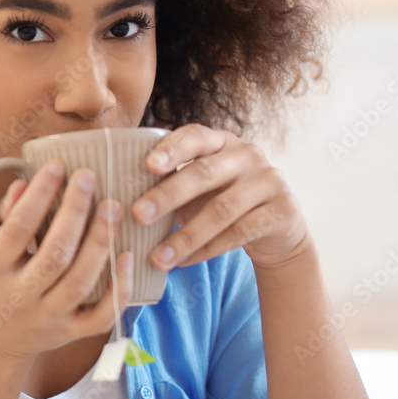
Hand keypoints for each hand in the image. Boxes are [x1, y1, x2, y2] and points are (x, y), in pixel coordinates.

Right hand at [0, 160, 134, 361]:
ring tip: (112, 208)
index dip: (39, 194)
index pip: (18, 227)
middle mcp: (19, 297)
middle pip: (55, 254)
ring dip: (100, 243)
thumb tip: (23, 182)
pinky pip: (101, 316)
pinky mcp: (69, 333)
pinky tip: (128, 256)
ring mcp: (47, 318)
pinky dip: (118, 289)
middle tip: (89, 177)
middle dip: (75, 212)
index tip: (57, 166)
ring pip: (80, 282)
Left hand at [131, 123, 311, 270]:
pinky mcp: (282, 211)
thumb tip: (115, 198)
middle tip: (136, 214)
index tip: (146, 165)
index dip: (171, 149)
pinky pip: (239, 233)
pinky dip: (207, 250)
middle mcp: (247, 155)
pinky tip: (182, 262)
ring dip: (185, 236)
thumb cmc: (221, 199)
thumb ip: (169, 183)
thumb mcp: (198, 187)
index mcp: (221, 141)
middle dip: (167, 195)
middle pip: (204, 173)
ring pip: (222, 210)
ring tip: (157, 257)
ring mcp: (268, 181)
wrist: (278, 226)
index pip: (194, 136)